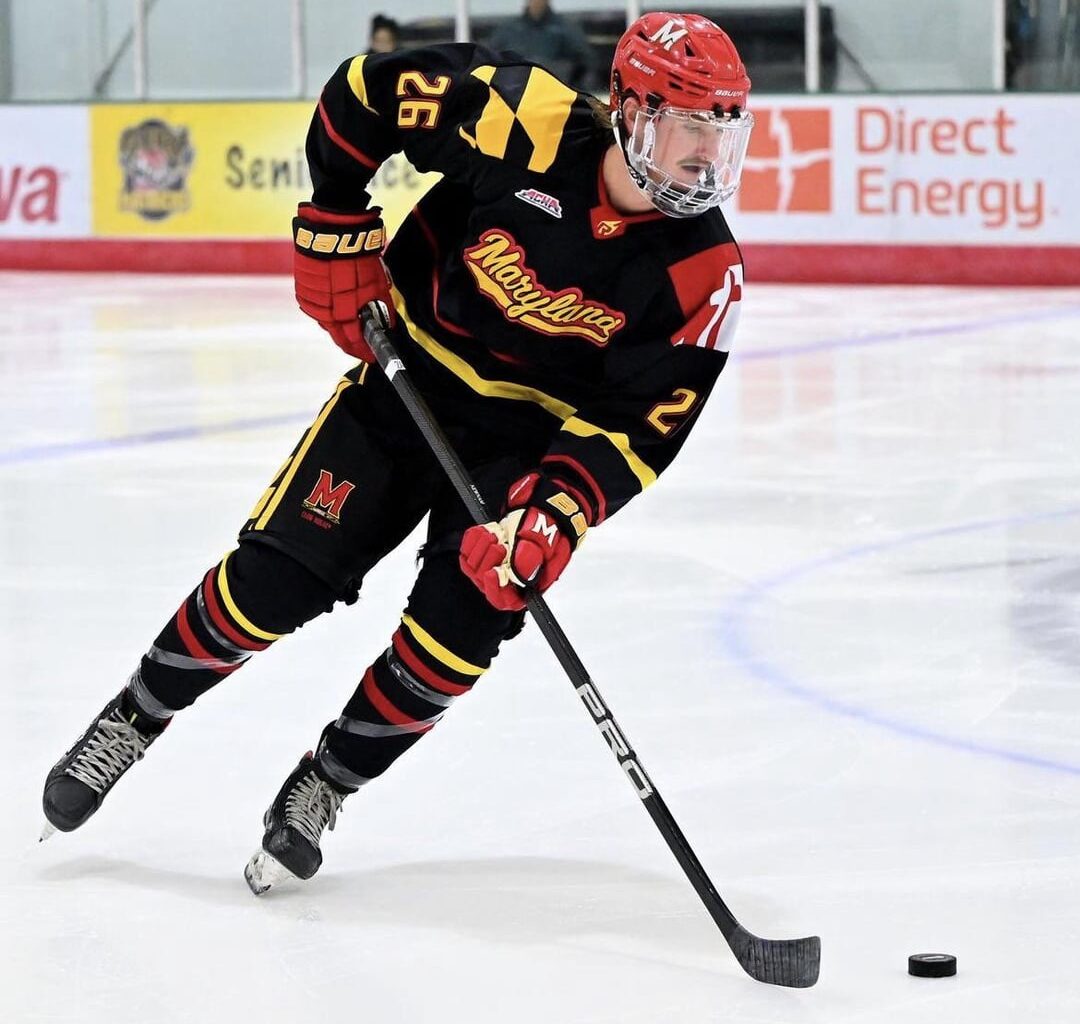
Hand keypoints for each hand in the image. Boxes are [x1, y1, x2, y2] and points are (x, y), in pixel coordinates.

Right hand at [293, 203, 394, 360]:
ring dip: (338, 327)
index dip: (363, 352)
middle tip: (360, 347)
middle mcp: (325, 313)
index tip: (371, 357)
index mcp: (344, 315)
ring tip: (350, 329)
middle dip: (351, 344)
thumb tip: (389, 327)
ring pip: (326, 323)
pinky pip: (316, 308)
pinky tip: (335, 310)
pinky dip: (327, 311)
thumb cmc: (360, 258)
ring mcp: (312, 302)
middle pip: (338, 337)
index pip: (354, 343)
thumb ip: (383, 310)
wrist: (333, 232)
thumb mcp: (378, 285)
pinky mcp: (303, 289)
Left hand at [459, 473, 588, 610]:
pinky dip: (473, 539)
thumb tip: (519, 576)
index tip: (492, 573)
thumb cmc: (552, 523)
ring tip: (496, 534)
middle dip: (487, 562)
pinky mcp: (487, 545)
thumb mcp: (546, 541)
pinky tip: (486, 530)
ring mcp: (498, 560)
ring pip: (474, 566)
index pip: (506, 600)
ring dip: (480, 548)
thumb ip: (531, 559)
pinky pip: (468, 550)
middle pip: (486, 582)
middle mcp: (511, 574)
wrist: (547, 500)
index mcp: (528, 581)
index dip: (495, 590)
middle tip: (499, 544)